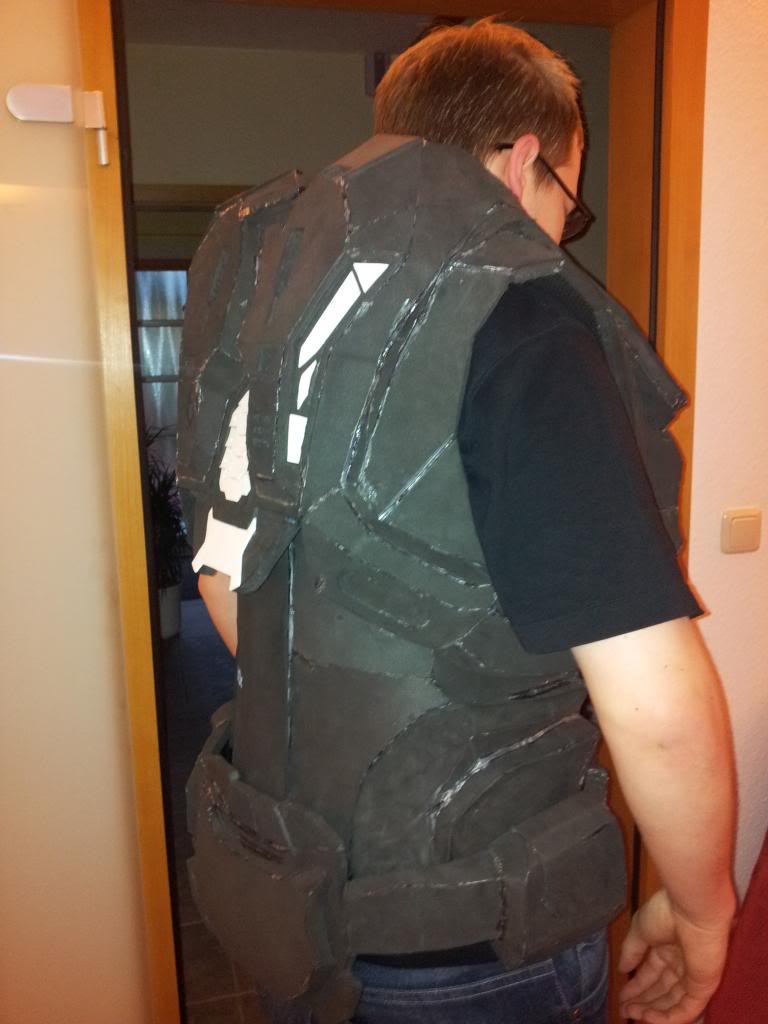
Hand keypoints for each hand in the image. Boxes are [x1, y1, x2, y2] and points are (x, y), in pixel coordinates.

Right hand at [618, 888, 734, 1022]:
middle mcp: (681, 965)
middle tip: (624, 1010)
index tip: (621, 997)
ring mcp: (693, 977)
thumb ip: (631, 951)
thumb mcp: (640, 930)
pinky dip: (667, 1017)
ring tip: (632, 1014)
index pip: (651, 974)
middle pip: (661, 990)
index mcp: (667, 949)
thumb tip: (622, 969)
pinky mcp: (703, 988)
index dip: (636, 987)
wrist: (692, 907)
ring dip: (651, 1010)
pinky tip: (647, 1016)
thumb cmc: (665, 912)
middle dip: (642, 1001)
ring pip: (672, 1003)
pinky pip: (686, 1009)